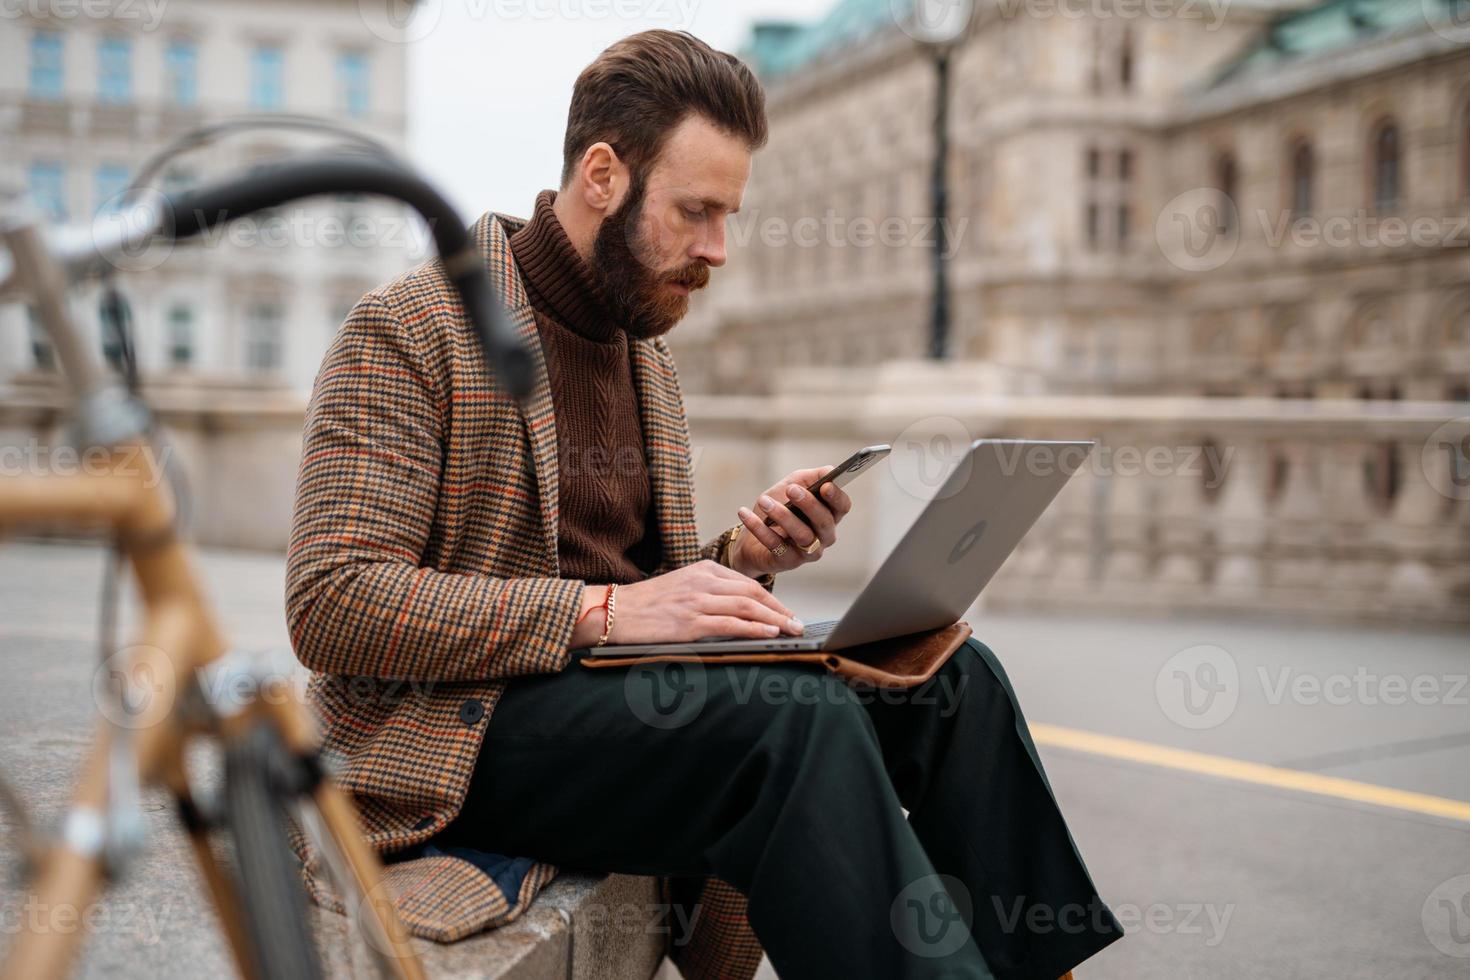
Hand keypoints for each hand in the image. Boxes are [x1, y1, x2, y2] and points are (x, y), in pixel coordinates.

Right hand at [587, 561, 805, 644]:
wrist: (613, 611)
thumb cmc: (647, 605)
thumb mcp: (681, 587)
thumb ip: (708, 592)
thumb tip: (740, 611)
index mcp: (703, 569)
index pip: (747, 583)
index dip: (772, 599)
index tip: (787, 613)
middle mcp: (703, 581)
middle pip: (753, 593)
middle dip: (780, 609)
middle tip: (798, 624)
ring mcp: (696, 600)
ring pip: (746, 608)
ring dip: (775, 620)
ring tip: (791, 631)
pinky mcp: (689, 622)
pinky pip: (730, 624)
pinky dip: (754, 628)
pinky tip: (769, 633)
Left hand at [730, 465, 852, 578]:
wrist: (752, 533)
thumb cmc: (779, 505)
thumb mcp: (794, 484)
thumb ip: (812, 477)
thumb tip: (829, 471)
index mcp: (829, 514)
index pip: (843, 507)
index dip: (836, 497)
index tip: (825, 485)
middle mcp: (824, 536)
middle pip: (824, 522)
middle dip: (809, 504)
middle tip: (791, 489)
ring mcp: (808, 552)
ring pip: (803, 535)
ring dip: (782, 516)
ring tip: (764, 501)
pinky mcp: (788, 562)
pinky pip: (776, 545)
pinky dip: (759, 529)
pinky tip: (745, 513)